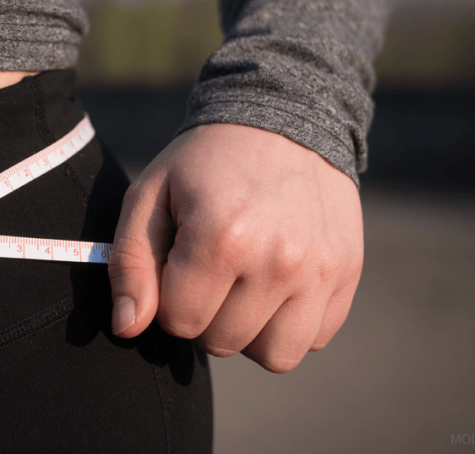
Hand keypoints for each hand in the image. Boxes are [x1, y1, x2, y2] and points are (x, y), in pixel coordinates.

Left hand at [108, 123, 362, 372]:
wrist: (284, 118)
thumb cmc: (203, 163)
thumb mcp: (149, 196)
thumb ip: (130, 265)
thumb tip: (127, 328)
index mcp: (222, 239)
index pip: (179, 322)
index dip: (168, 298)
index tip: (178, 261)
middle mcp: (278, 261)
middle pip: (222, 343)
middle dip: (205, 314)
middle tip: (210, 268)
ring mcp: (320, 271)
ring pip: (274, 356)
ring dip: (249, 331)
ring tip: (242, 286)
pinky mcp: (347, 274)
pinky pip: (313, 339)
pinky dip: (290, 323)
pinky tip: (276, 284)